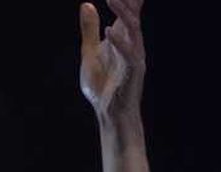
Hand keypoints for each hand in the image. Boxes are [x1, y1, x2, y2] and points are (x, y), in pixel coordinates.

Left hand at [80, 0, 144, 119]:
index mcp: (122, 38)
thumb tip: (86, 4)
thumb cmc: (101, 84)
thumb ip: (89, 30)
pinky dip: (119, 42)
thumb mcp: (89, 52)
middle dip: (127, 1)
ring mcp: (134, 56)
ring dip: (123, 14)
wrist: (109, 112)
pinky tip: (108, 31)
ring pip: (133, 31)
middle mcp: (132, 43)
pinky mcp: (133, 71)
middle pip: (132, 16)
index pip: (128, 11)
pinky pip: (128, 54)